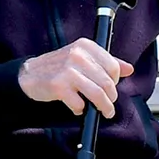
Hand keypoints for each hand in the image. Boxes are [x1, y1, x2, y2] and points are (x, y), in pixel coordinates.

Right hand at [19, 39, 133, 115]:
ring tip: (104, 112)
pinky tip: (77, 107)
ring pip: (97, 94)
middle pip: (107, 82)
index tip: (111, 89)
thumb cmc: (58, 67)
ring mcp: (67, 70)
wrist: (29, 74)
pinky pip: (79, 104)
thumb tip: (129, 69)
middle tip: (108, 105)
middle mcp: (77, 55)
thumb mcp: (82, 58)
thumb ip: (106, 62)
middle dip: (111, 98)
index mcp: (85, 46)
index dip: (115, 81)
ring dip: (103, 107)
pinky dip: (80, 109)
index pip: (113, 66)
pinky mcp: (58, 86)